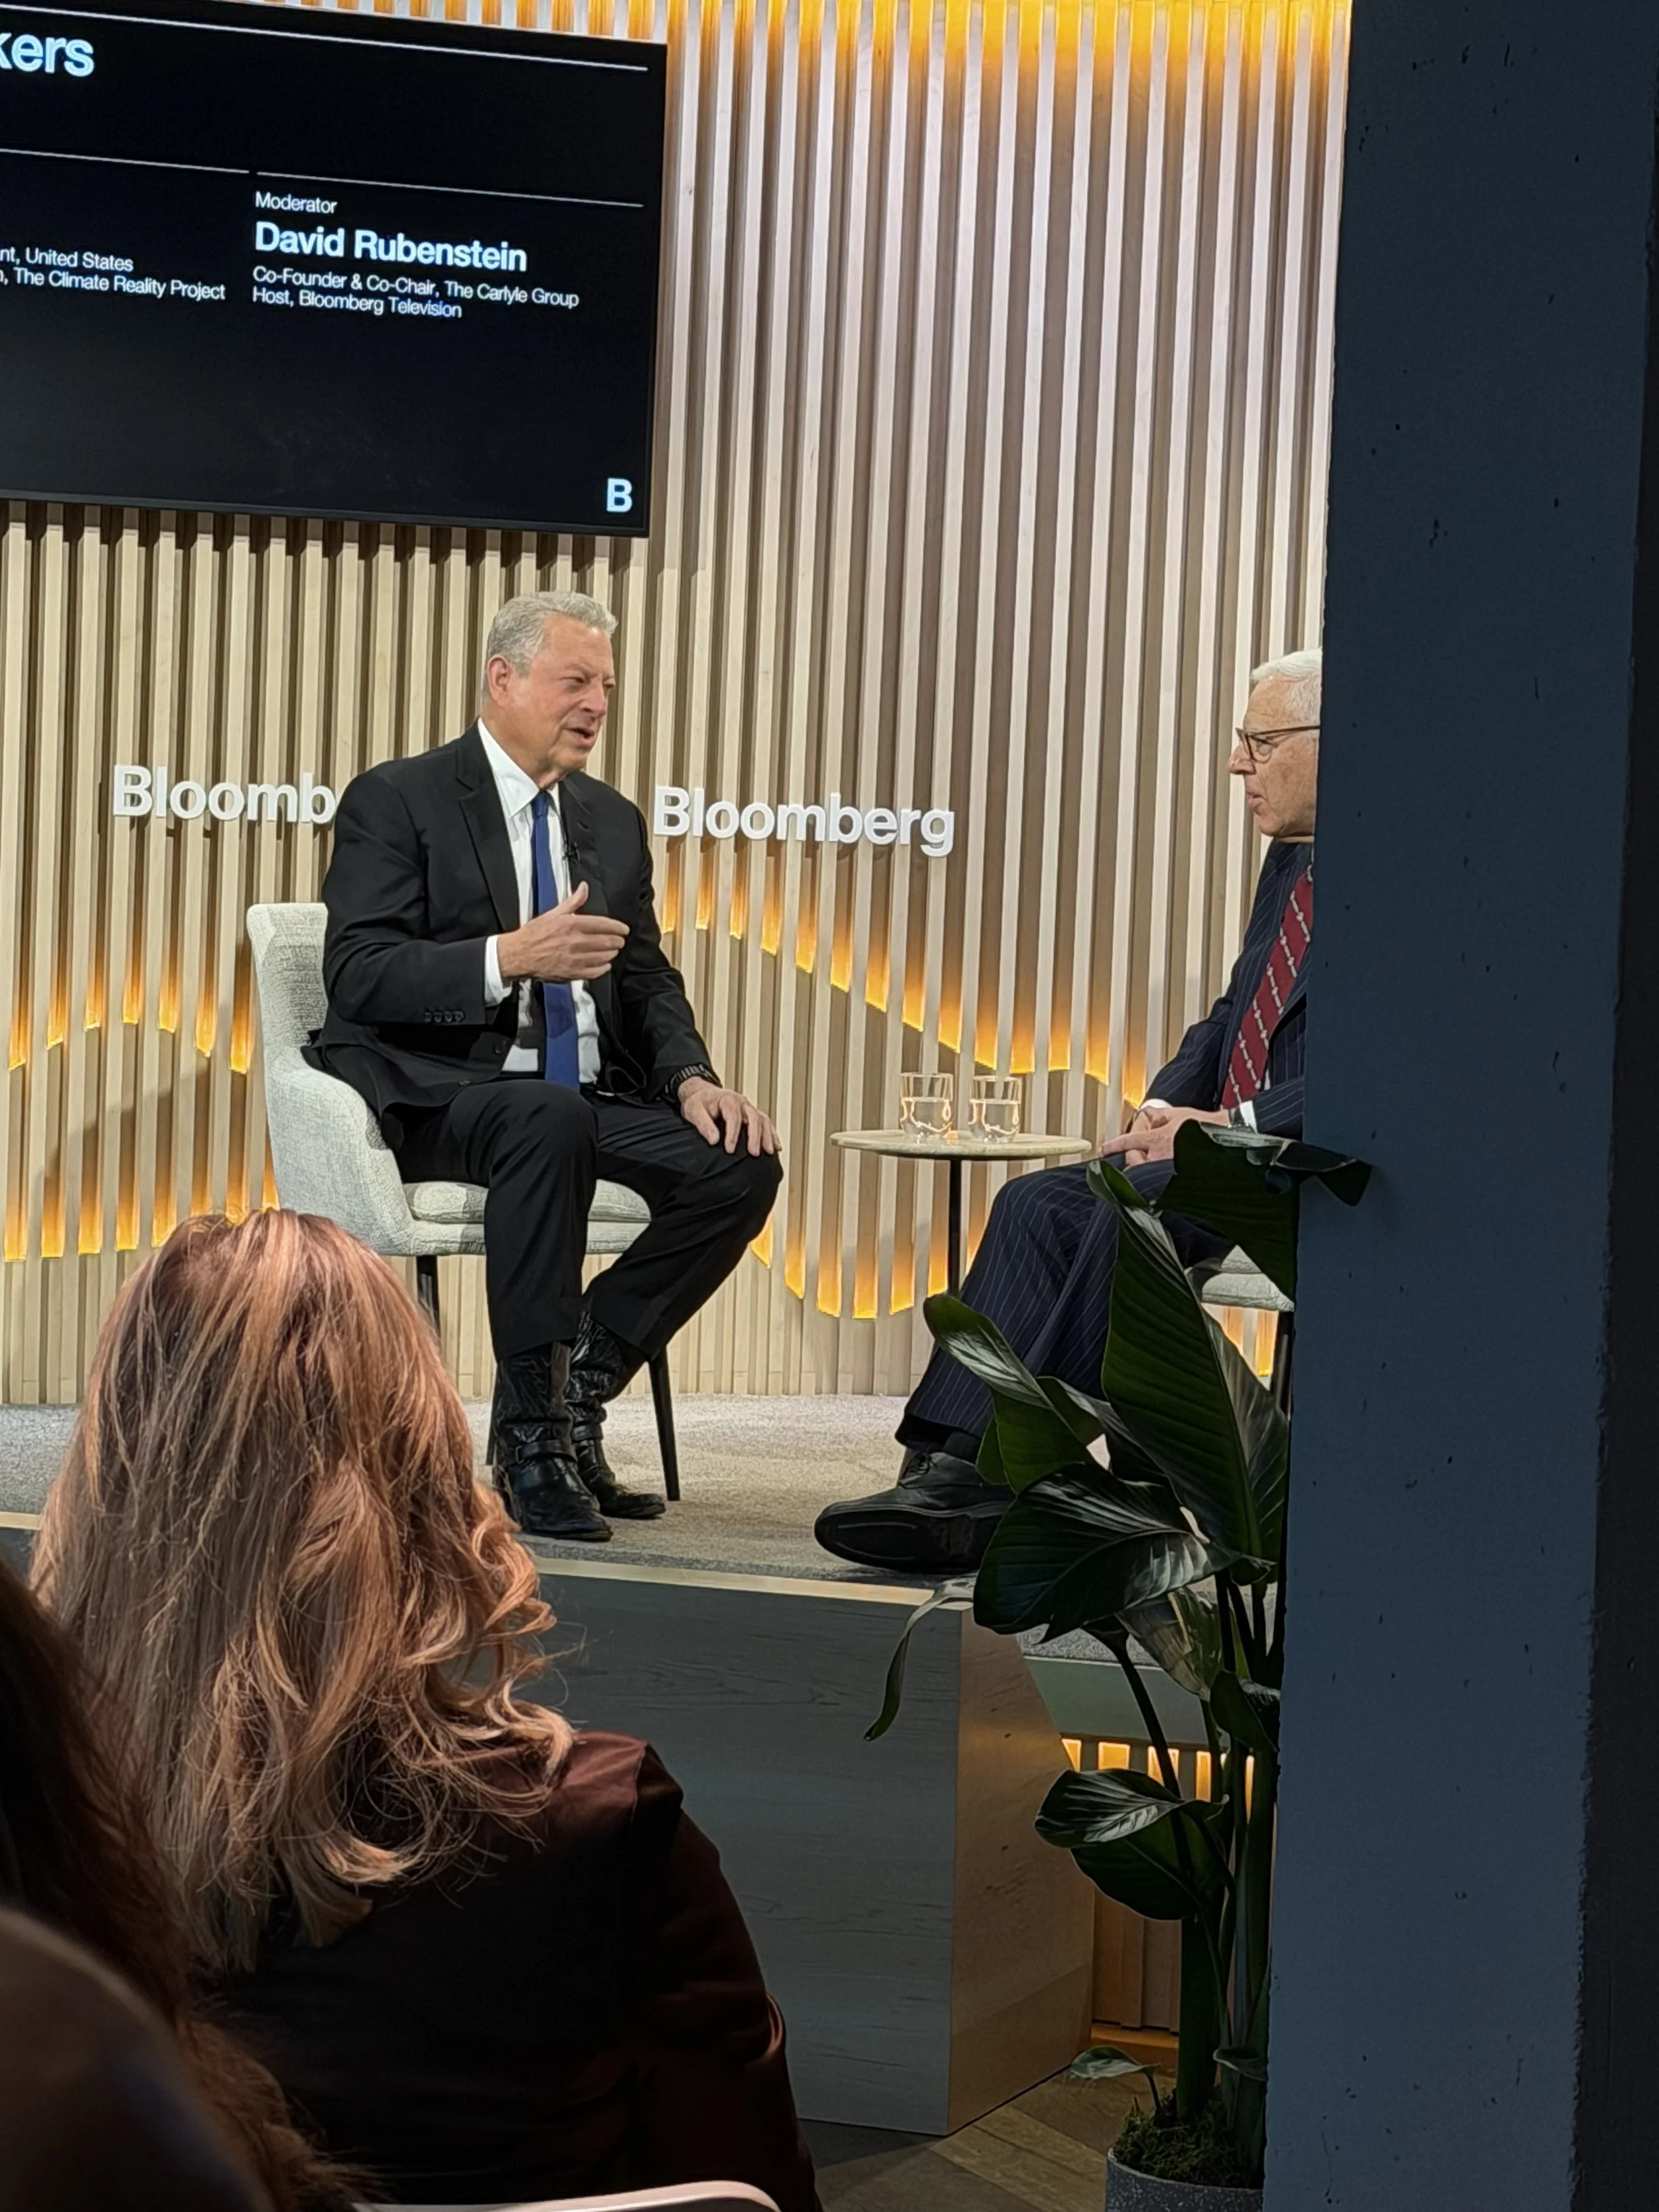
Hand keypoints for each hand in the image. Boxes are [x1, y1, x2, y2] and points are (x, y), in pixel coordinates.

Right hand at [497, 883, 628, 984]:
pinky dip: (603, 968)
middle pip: (606, 941)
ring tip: (613, 951)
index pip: (602, 924)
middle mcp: (575, 942)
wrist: (518, 955)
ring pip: (602, 957)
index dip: (617, 927)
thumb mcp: (553, 913)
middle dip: (617, 941)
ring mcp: (574, 959)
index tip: (624, 929)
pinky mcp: (571, 973)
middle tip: (620, 940)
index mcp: (571, 925)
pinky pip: (594, 972)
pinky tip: (605, 965)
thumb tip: (584, 887)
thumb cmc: (534, 934)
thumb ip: (573, 901)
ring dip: (611, 953)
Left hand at [678, 1078, 779, 1156]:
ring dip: (767, 1136)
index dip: (733, 1134)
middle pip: (753, 1118)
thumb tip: (714, 1140)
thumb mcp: (694, 1111)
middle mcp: (741, 1102)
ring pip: (763, 1120)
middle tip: (754, 1153)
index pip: (734, 1117)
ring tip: (768, 1152)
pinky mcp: (752, 1114)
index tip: (730, 1150)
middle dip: (754, 1136)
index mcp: (727, 1099)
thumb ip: (703, 1124)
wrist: (702, 1094)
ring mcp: (749, 1108)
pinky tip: (776, 1147)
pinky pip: (766, 1123)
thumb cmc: (698, 1102)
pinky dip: (772, 1135)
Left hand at [1099, 1104, 1227, 1168]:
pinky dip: (1158, 1173)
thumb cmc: (1203, 1125)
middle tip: (1136, 1151)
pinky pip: (1161, 1178)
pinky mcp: (1178, 1177)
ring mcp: (1168, 1169)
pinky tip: (1166, 1167)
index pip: (1128, 1142)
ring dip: (1145, 1166)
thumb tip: (1151, 1117)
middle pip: (1134, 1163)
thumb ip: (1160, 1115)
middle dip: (1132, 1157)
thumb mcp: (1177, 1114)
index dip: (1113, 1145)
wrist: (1224, 1137)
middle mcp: (1160, 1157)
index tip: (1103, 1149)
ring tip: (1152, 1158)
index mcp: (1157, 1139)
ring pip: (1146, 1172)